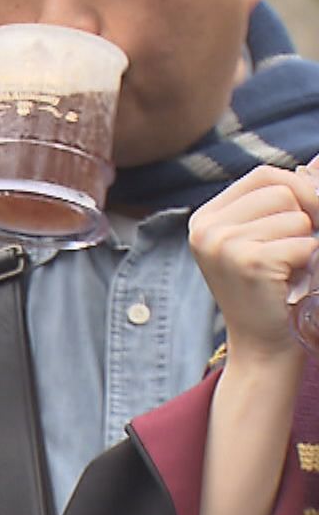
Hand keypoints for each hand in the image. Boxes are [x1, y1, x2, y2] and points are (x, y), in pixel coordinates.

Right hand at [188, 162, 318, 368]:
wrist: (262, 348)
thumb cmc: (271, 292)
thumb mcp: (261, 241)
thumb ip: (279, 204)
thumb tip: (315, 166)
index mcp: (206, 217)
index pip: (264, 175)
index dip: (298, 190)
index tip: (306, 221)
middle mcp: (207, 227)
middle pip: (281, 189)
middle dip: (304, 217)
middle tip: (296, 251)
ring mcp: (222, 243)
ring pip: (295, 215)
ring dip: (306, 242)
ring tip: (289, 269)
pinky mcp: (248, 261)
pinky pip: (303, 242)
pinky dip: (309, 261)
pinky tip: (290, 282)